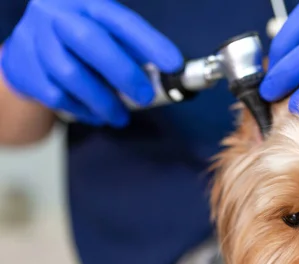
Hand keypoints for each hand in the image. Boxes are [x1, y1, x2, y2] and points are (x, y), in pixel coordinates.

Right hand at [0, 0, 182, 126]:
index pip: (121, 20)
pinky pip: (57, 95)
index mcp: (88, 5)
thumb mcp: (105, 34)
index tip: (174, 65)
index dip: (150, 43)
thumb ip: (131, 50)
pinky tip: (96, 115)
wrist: (28, 49)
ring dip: (103, 102)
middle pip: (91, 42)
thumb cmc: (80, 43)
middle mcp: (59, 16)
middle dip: (124, 74)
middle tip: (145, 97)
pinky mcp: (24, 67)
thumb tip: (164, 77)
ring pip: (71, 74)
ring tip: (120, 116)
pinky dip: (82, 110)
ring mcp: (36, 39)